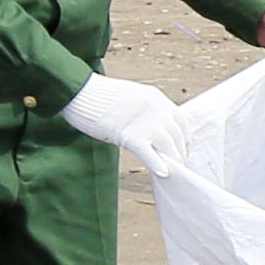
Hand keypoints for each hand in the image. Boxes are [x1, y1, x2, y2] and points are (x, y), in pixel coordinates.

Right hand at [58, 73, 187, 165]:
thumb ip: (144, 111)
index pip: (180, 121)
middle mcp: (156, 108)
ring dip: (173, 160)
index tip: (182, 149)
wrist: (80, 91)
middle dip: (179, 152)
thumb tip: (151, 129)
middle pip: (176, 135)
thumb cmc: (100, 97)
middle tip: (179, 165)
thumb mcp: (131, 97)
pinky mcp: (129, 133)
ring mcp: (144, 121)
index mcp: (156, 98)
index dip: (184, 138)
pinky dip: (157, 163)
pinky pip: (148, 151)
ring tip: (174, 172)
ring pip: (167, 145)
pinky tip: (163, 174)